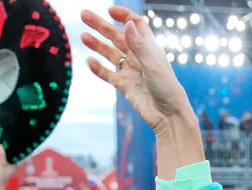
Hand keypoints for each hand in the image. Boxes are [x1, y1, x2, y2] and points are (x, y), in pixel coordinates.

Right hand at [82, 8, 192, 133]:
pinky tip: (89, 61)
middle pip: (117, 36)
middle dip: (101, 26)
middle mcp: (138, 57)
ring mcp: (130, 71)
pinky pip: (108, 75)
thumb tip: (127, 24)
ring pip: (110, 54)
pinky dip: (98, 68)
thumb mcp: (153, 64)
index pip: (135, 24)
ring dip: (97, 45)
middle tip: (84, 15)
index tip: (109, 11)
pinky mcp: (125, 86)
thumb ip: (139, 45)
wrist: (168, 116)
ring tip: (83, 36)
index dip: (123, 16)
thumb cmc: (167, 89)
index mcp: (149, 47)